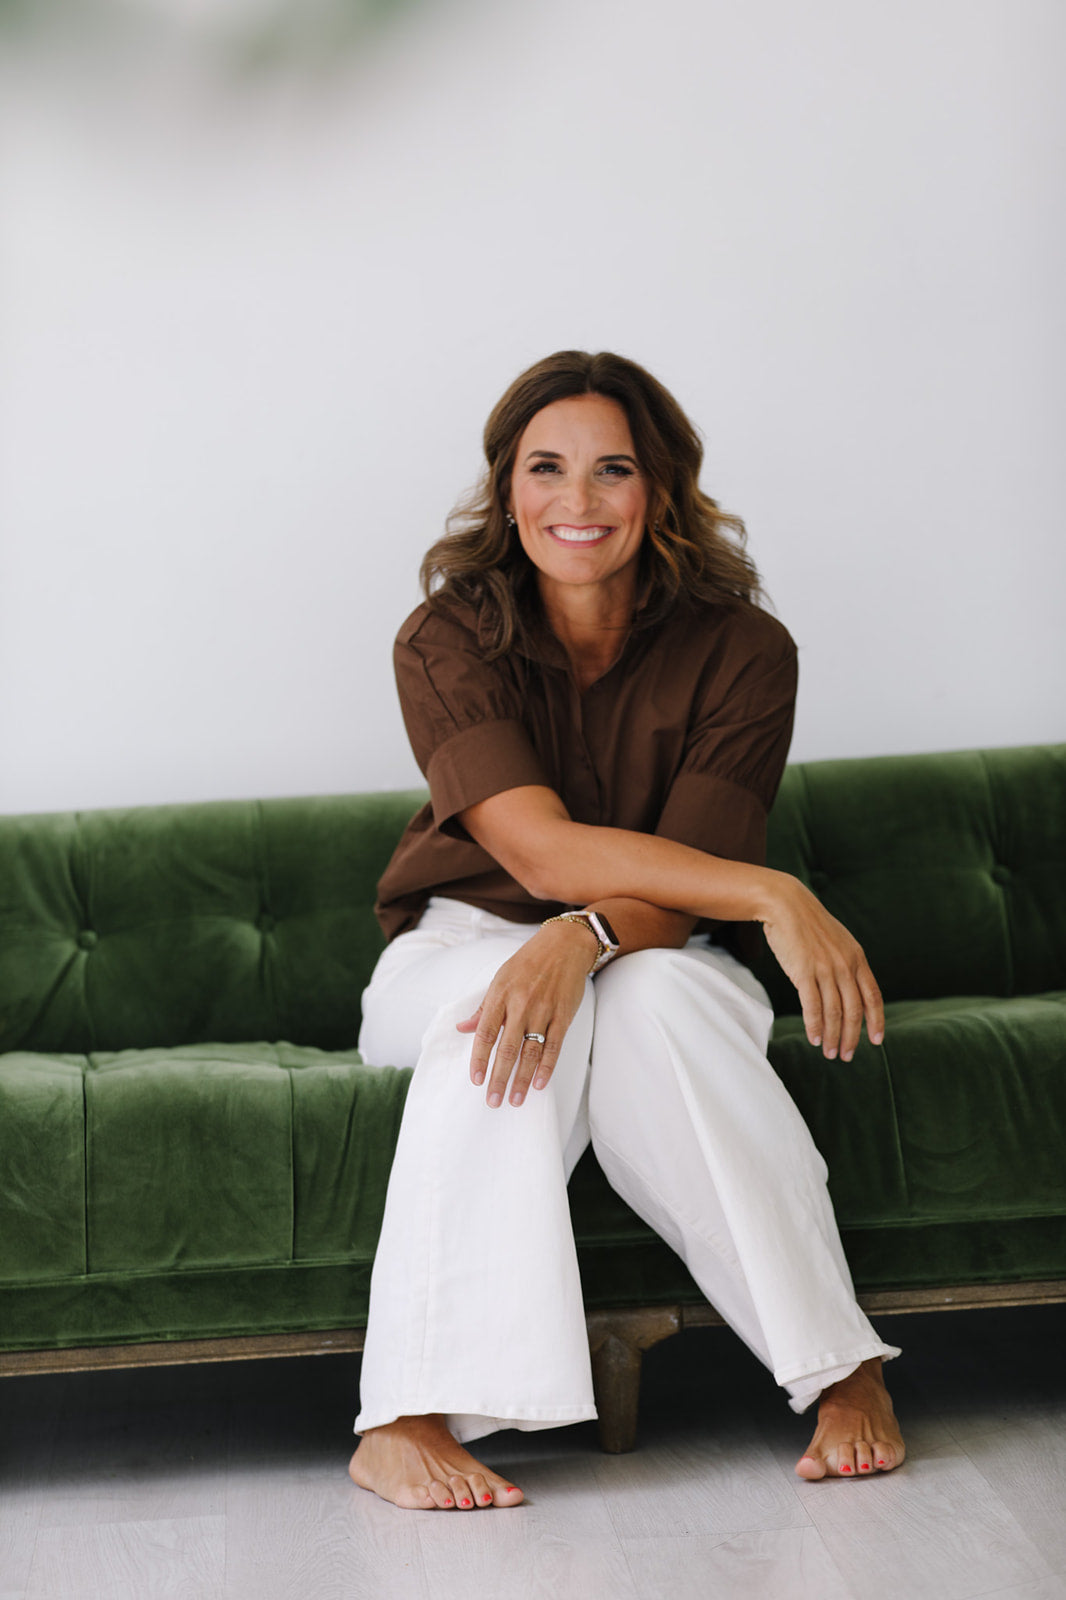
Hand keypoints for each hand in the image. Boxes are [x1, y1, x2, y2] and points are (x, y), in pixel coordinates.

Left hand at [455, 921, 595, 1106]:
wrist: (563, 945)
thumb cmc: (528, 963)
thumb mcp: (500, 979)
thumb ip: (483, 1008)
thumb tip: (462, 1029)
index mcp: (501, 995)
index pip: (486, 1033)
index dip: (479, 1058)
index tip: (475, 1080)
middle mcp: (521, 1004)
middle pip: (507, 1048)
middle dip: (499, 1078)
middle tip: (493, 1101)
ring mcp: (544, 1011)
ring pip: (530, 1052)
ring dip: (522, 1079)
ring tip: (515, 1100)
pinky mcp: (563, 1016)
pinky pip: (554, 1046)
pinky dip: (546, 1067)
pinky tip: (539, 1084)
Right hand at [760, 876, 884, 1060]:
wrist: (786, 904)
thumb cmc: (809, 924)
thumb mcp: (838, 941)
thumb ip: (846, 963)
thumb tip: (850, 987)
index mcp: (857, 958)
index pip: (873, 997)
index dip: (876, 1021)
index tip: (876, 1040)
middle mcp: (845, 966)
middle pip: (854, 1010)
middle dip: (852, 1037)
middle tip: (847, 1055)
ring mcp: (825, 969)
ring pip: (834, 1012)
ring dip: (833, 1037)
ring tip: (830, 1053)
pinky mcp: (803, 972)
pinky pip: (812, 1006)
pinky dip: (814, 1026)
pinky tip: (814, 1038)